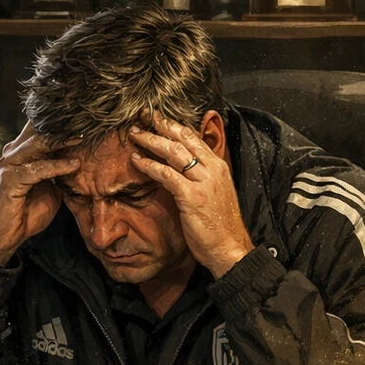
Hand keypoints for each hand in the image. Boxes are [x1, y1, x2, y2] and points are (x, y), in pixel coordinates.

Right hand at [0, 119, 80, 265]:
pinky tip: (73, 164)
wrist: (5, 236)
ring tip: (82, 137)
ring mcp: (10, 165)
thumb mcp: (51, 188)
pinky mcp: (10, 179)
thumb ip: (60, 173)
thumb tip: (82, 162)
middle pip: (38, 129)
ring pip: (37, 144)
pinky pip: (37, 169)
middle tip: (85, 117)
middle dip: (61, 123)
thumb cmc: (26, 212)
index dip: (59, 120)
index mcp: (23, 152)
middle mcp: (14, 153)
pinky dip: (57, 166)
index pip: (39, 128)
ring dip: (61, 140)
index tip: (83, 114)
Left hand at [128, 113, 254, 277]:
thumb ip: (201, 177)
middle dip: (161, 125)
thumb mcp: (214, 193)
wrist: (229, 248)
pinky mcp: (192, 197)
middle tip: (142, 116)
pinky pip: (167, 175)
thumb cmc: (220, 225)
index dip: (174, 126)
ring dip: (151, 141)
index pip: (194, 138)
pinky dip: (150, 165)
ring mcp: (203, 182)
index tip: (158, 118)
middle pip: (183, 139)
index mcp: (219, 166)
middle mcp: (213, 169)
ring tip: (135, 135)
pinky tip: (137, 160)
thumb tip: (180, 167)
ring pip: (174, 153)